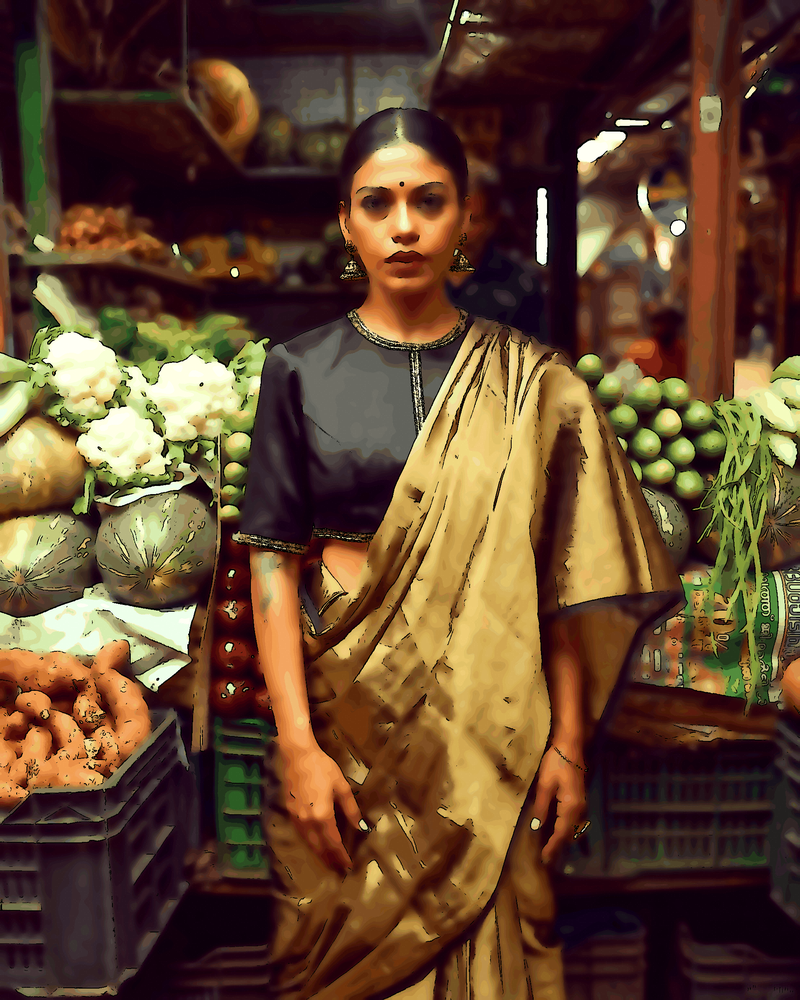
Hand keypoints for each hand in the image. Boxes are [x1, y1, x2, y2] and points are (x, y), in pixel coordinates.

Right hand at [279, 740, 364, 874]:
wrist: (298, 756)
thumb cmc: (322, 768)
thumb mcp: (341, 786)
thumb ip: (351, 809)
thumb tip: (361, 827)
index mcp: (323, 815)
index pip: (333, 843)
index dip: (341, 856)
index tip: (348, 865)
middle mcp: (308, 820)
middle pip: (319, 847)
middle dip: (330, 859)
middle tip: (339, 868)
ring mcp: (296, 817)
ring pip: (308, 842)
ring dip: (318, 852)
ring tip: (328, 860)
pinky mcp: (289, 811)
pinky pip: (300, 833)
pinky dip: (309, 842)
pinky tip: (314, 843)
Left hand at [530, 746, 586, 865]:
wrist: (570, 746)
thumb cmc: (556, 762)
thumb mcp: (545, 784)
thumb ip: (541, 806)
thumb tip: (536, 826)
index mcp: (570, 806)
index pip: (561, 832)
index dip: (553, 846)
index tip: (545, 858)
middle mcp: (579, 808)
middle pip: (569, 833)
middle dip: (558, 845)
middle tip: (547, 857)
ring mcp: (582, 802)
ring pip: (574, 827)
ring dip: (564, 838)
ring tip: (552, 847)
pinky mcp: (580, 797)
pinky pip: (576, 819)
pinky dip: (568, 828)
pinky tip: (560, 829)